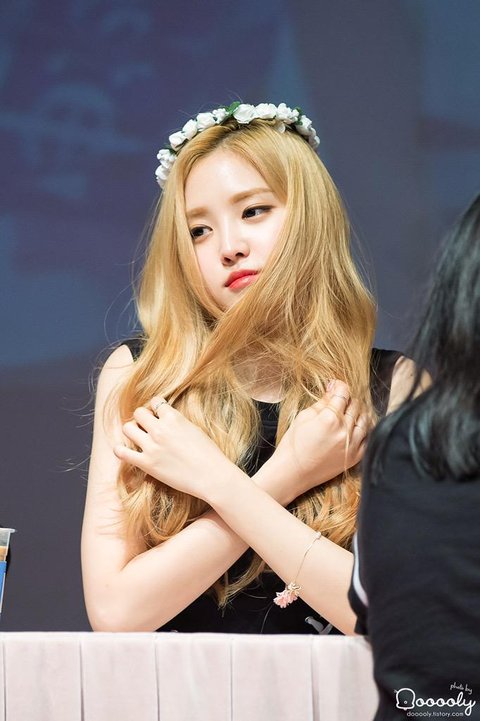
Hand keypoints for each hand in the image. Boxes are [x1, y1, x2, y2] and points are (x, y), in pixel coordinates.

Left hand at [113, 398, 235, 501]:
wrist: (212, 476)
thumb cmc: (208, 453)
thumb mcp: (194, 429)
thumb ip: (177, 422)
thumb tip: (166, 419)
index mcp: (173, 418)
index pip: (155, 402)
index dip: (156, 408)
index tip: (157, 415)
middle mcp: (160, 429)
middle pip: (138, 412)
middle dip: (142, 418)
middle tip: (147, 427)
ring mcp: (151, 446)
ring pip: (127, 428)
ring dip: (132, 431)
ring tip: (139, 438)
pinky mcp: (147, 463)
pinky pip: (122, 453)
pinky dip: (120, 450)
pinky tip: (124, 450)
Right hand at [263, 381, 370, 501]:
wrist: (293, 472)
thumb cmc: (294, 444)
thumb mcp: (304, 417)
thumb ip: (321, 402)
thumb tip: (332, 389)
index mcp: (330, 418)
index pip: (343, 393)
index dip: (339, 386)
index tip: (335, 385)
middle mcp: (344, 430)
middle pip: (355, 404)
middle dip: (347, 399)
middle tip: (338, 400)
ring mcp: (352, 444)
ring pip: (364, 419)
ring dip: (357, 412)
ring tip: (348, 412)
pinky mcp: (355, 457)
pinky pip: (367, 437)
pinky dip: (364, 429)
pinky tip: (356, 426)